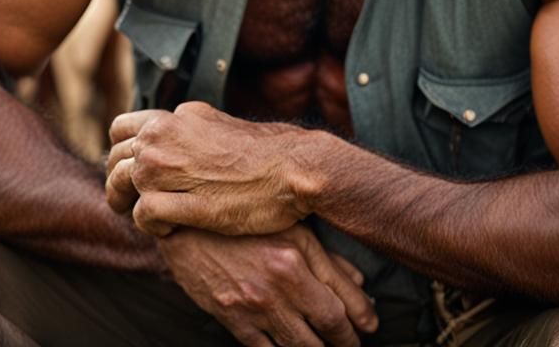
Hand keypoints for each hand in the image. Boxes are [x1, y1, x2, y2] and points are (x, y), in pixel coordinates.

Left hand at [105, 103, 316, 235]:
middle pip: (115, 161)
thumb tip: (166, 138)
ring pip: (124, 186)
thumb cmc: (262, 152)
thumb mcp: (216, 124)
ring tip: (153, 218)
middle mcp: (168, 136)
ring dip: (132, 206)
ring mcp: (176, 168)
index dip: (118, 154)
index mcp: (175, 116)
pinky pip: (145, 213)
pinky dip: (151, 225)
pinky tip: (170, 228)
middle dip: (119, 185)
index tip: (130, 173)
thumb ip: (185, 131)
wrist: (295, 167)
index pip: (118, 130)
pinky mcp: (190, 201)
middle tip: (132, 204)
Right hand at [159, 224, 378, 346]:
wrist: (188, 228)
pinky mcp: (233, 320)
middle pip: (326, 329)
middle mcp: (279, 284)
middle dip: (345, 342)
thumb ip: (326, 257)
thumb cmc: (245, 223)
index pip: (340, 302)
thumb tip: (360, 283)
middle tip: (353, 345)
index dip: (360, 321)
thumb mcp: (290, 228)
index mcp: (296, 256)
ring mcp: (255, 306)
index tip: (370, 328)